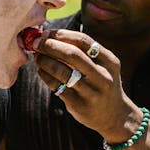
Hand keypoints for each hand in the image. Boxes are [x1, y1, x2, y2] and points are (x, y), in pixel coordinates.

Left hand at [31, 28, 140, 143]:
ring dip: (45, 61)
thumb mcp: (103, 66)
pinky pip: (57, 86)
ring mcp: (91, 92)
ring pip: (62, 71)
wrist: (114, 116)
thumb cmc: (102, 84)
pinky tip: (41, 70)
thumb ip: (84, 52)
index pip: (83, 41)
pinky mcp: (79, 105)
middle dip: (50, 46)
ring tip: (37, 57)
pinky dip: (45, 76)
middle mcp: (103, 76)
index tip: (46, 32)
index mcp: (109, 61)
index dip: (61, 34)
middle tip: (36, 42)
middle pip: (72, 55)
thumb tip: (50, 36)